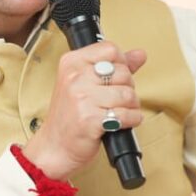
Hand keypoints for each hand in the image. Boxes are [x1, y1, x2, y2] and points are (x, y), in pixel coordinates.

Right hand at [22, 42, 146, 179]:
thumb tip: (140, 54)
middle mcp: (75, 77)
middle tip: (115, 99)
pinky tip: (120, 123)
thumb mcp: (85, 83)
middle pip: (123, 72)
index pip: (110, 49)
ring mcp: (82, 98)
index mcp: (72, 62)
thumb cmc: (71, 115)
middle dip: (127, 88)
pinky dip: (131, 120)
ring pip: (128, 94)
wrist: (55, 146)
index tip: (114, 78)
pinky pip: (126, 114)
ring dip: (130, 106)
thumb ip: (114, 66)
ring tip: (118, 112)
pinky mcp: (90, 119)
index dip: (121, 64)